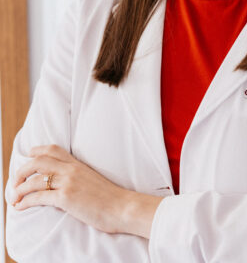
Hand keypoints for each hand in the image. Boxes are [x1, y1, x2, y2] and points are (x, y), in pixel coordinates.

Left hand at [11, 144, 161, 235]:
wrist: (123, 207)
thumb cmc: (111, 198)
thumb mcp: (94, 180)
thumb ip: (80, 176)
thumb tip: (68, 182)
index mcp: (78, 164)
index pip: (54, 149)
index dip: (37, 151)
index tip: (28, 156)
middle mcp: (71, 170)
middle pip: (39, 161)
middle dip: (22, 170)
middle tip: (15, 181)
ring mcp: (68, 182)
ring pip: (35, 179)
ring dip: (19, 189)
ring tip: (14, 197)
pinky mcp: (66, 198)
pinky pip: (39, 196)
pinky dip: (26, 201)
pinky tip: (20, 206)